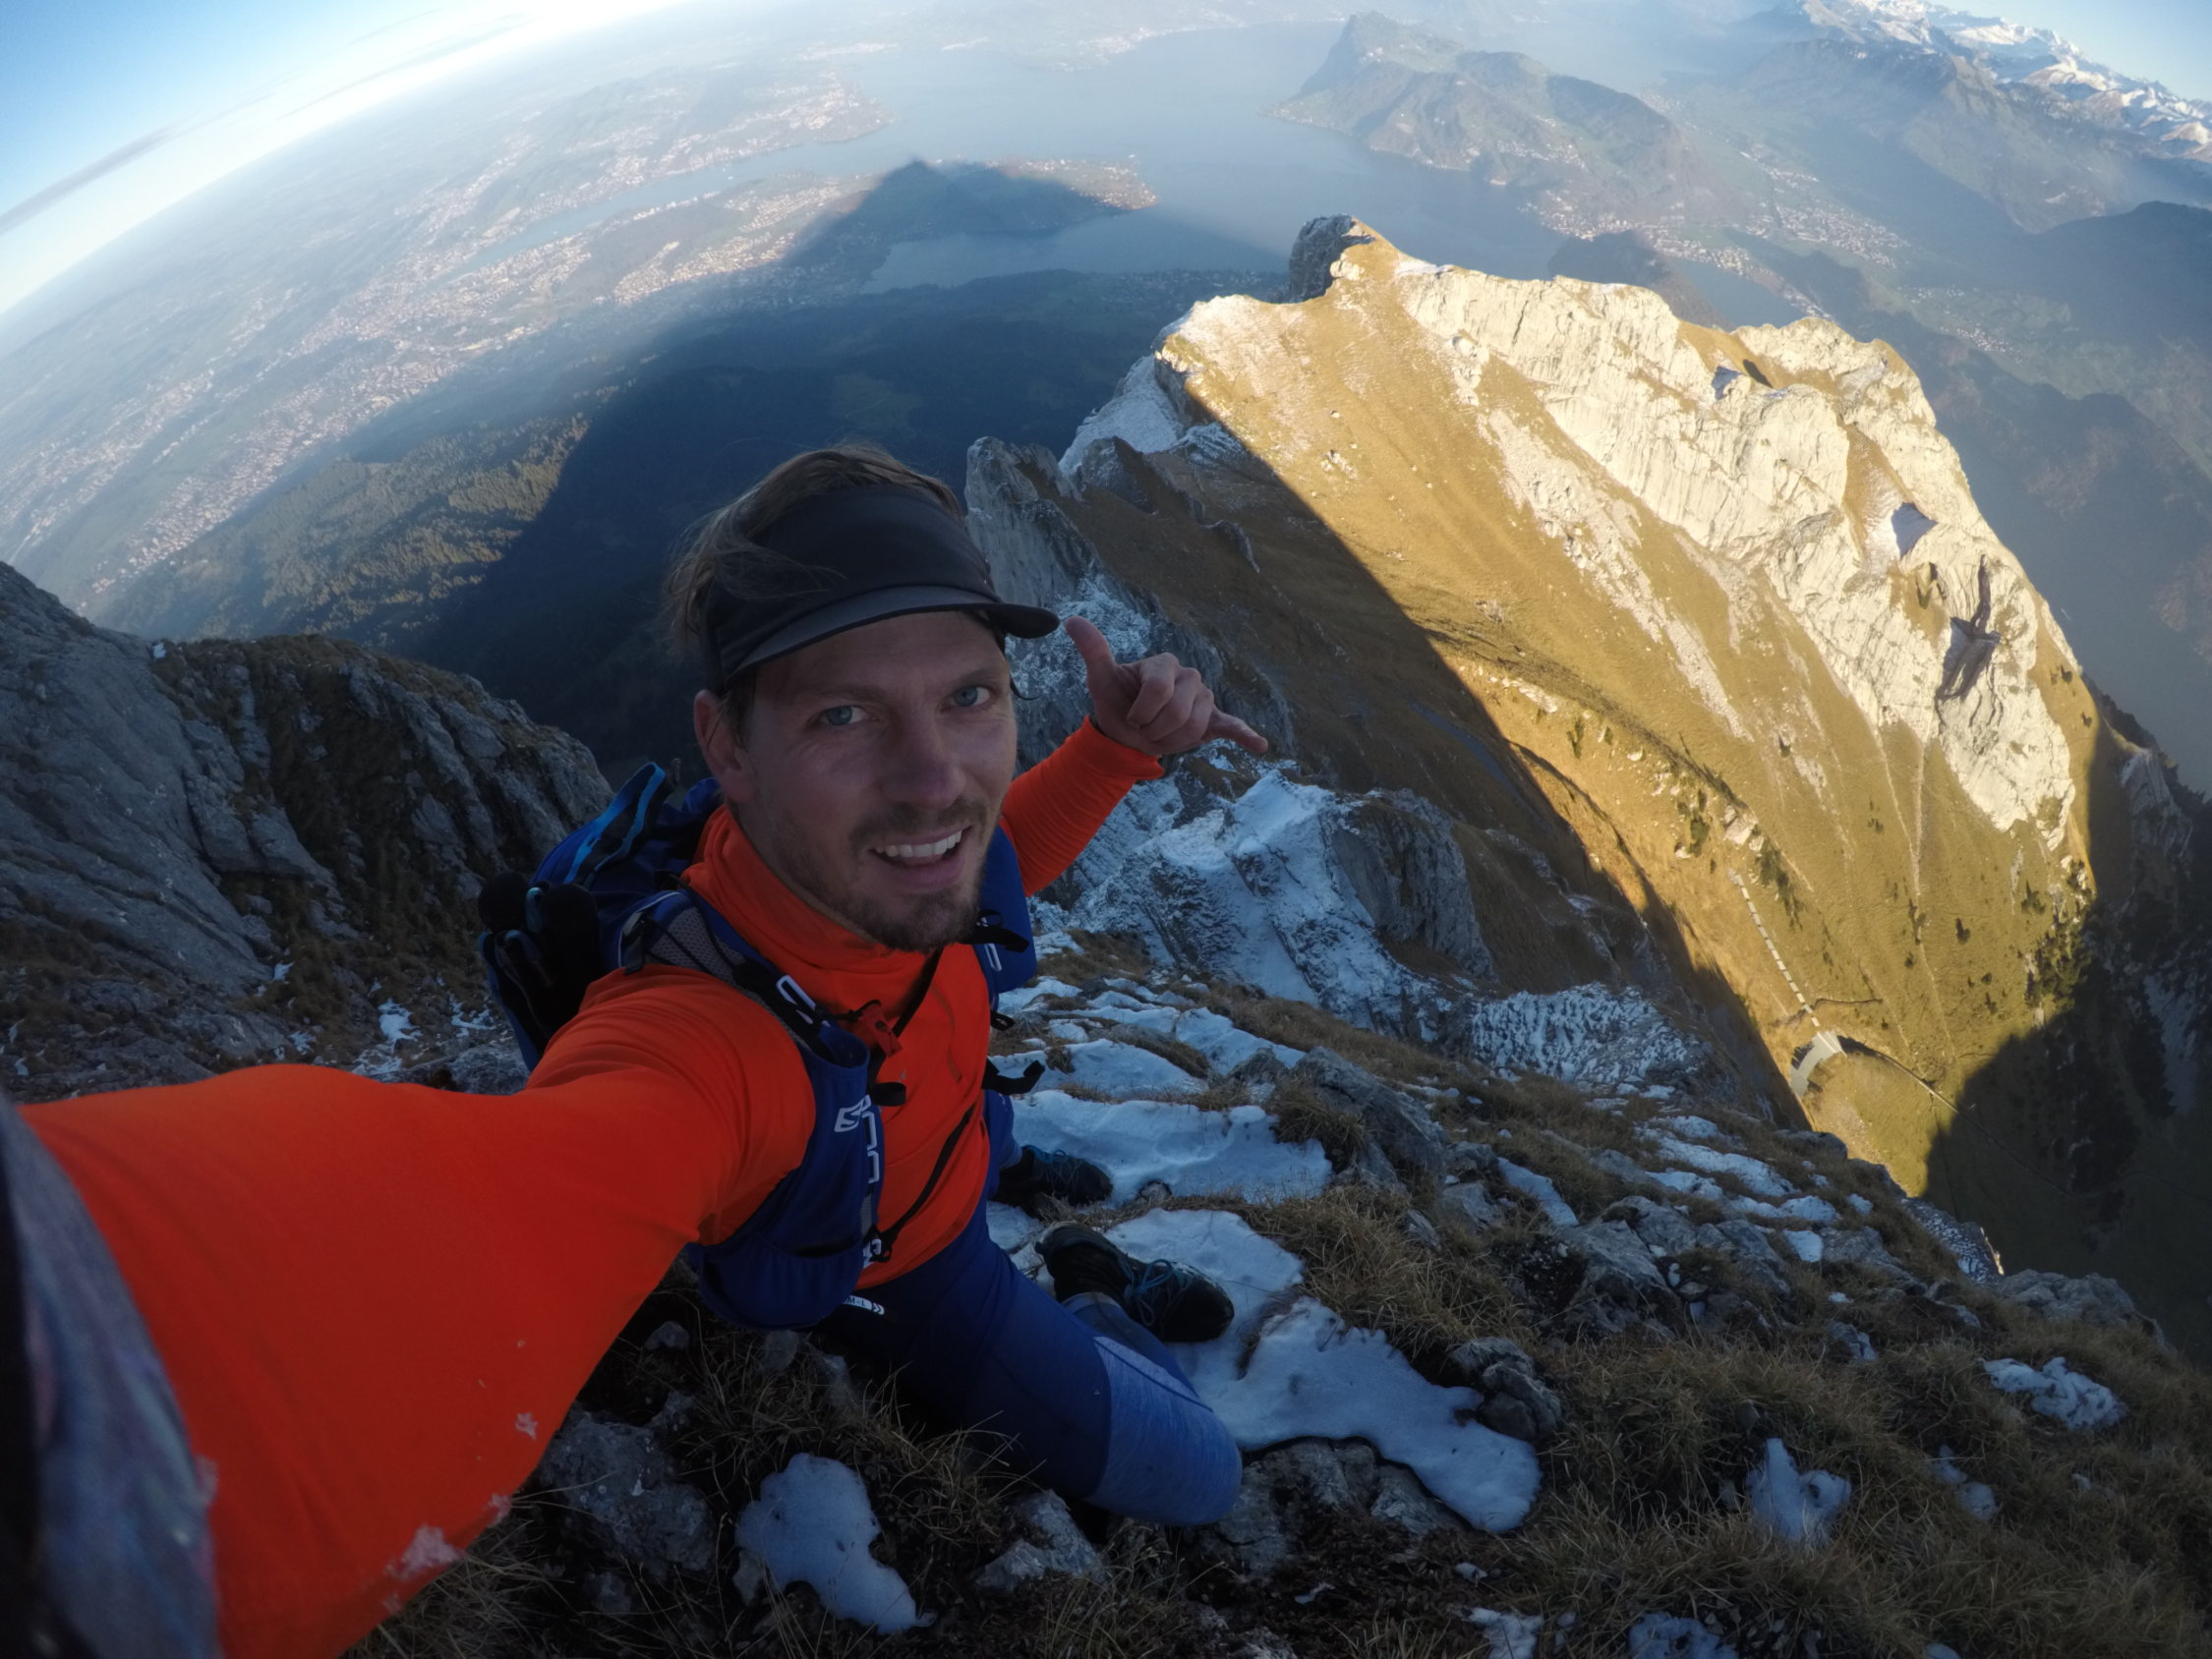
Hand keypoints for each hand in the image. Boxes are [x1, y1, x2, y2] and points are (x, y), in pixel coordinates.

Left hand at [1064, 615, 1268, 758]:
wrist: (1128, 732)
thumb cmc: (1116, 701)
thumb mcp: (1101, 679)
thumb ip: (1093, 650)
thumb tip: (1072, 620)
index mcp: (1164, 664)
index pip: (1159, 691)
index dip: (1142, 712)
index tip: (1132, 717)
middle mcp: (1189, 676)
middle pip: (1178, 711)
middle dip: (1155, 728)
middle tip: (1145, 728)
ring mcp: (1203, 698)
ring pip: (1195, 726)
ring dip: (1172, 739)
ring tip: (1161, 734)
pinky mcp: (1213, 720)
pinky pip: (1231, 726)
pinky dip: (1245, 735)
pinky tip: (1258, 745)